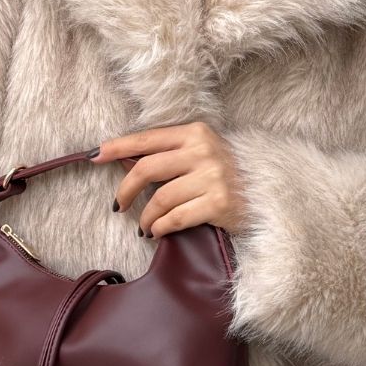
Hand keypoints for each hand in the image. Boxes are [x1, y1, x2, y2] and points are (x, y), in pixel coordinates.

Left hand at [89, 122, 249, 239]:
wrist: (270, 193)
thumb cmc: (229, 173)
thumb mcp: (201, 153)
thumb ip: (168, 154)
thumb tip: (123, 160)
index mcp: (196, 133)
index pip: (147, 139)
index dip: (117, 147)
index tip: (94, 156)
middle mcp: (203, 151)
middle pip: (146, 169)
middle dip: (125, 190)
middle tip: (117, 205)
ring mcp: (212, 177)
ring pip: (159, 199)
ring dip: (145, 217)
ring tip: (144, 227)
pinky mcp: (219, 204)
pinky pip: (175, 218)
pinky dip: (160, 228)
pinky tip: (157, 232)